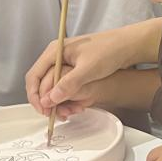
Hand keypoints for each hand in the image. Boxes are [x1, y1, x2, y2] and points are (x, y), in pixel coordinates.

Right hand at [25, 20, 158, 117]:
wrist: (127, 46)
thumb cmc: (109, 50)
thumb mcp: (88, 69)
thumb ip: (68, 84)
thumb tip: (50, 99)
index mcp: (55, 51)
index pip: (34, 76)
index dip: (35, 95)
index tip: (43, 110)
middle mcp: (56, 56)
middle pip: (40, 82)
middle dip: (45, 100)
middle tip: (53, 114)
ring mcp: (64, 63)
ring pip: (51, 86)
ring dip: (56, 101)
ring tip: (67, 112)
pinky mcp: (73, 69)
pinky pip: (62, 85)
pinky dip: (65, 97)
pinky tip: (73, 105)